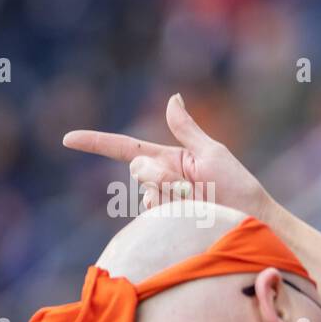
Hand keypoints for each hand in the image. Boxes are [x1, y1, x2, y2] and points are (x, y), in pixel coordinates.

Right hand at [63, 95, 275, 220]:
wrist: (252, 220)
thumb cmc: (238, 186)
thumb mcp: (212, 153)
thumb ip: (186, 129)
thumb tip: (173, 97)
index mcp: (169, 161)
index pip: (126, 148)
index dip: (96, 143)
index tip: (68, 139)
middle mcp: (161, 182)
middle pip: (139, 172)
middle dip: (162, 175)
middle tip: (192, 184)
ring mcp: (163, 204)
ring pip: (146, 193)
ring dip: (171, 194)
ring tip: (198, 200)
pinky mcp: (166, 224)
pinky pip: (155, 212)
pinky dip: (171, 209)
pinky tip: (191, 213)